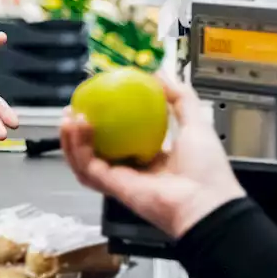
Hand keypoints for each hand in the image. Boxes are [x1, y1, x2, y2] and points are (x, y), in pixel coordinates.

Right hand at [60, 66, 243, 238]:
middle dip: (78, 132)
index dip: (104, 122)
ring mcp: (120, 180)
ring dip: (72, 140)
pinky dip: (78, 147)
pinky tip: (77, 127)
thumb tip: (161, 74)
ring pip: (84, 160)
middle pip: (95, 150)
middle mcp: (132, 169)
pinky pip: (88, 166)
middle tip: (72, 110)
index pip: (119, 139)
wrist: (207, 202)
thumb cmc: (207, 170)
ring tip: (69, 117)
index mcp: (151, 158)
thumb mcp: (196, 123)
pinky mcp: (112, 187)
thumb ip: (181, 99)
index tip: (95, 102)